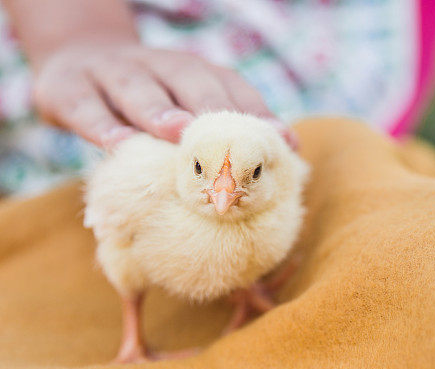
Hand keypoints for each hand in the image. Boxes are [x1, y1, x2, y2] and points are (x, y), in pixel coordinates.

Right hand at [32, 41, 293, 148]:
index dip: (259, 113)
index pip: (231, 88)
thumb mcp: (181, 108)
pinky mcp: (66, 88)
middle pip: (190, 82)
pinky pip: (86, 108)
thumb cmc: (146, 106)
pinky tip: (120, 146)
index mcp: (193, 72)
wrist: (73, 59)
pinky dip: (102, 125)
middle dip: (214, 108)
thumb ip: (221, 134)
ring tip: (178, 133)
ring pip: (138, 89)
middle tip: (233, 139)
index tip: (286, 143)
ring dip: (160, 110)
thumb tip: (286, 162)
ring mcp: (111, 72)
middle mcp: (157, 65)